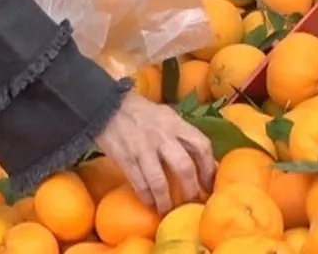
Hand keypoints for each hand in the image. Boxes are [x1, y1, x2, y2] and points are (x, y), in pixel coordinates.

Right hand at [95, 93, 215, 211]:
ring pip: (159, 182)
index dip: (209, 168)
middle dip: (190, 190)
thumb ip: (183, 135)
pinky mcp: (126, 160)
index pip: (201, 145)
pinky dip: (147, 198)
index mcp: (176, 124)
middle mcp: (163, 136)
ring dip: (166, 201)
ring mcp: (143, 149)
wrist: (108, 107)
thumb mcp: (167, 116)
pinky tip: (151, 205)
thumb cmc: (143, 114)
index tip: (209, 184)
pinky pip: (139, 184)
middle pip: (184, 167)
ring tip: (168, 210)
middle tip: (192, 202)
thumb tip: (202, 160)